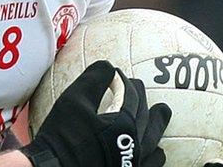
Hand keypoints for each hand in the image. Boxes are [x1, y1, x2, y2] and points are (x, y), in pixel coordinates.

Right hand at [22, 60, 171, 166]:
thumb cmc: (62, 137)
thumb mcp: (74, 100)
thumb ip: (94, 80)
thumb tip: (107, 66)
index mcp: (124, 123)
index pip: (130, 95)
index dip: (122, 81)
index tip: (114, 74)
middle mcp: (134, 144)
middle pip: (145, 116)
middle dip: (141, 97)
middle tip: (138, 87)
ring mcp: (132, 162)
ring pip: (153, 143)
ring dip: (156, 126)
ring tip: (161, 115)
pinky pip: (150, 165)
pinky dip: (154, 156)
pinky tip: (155, 153)